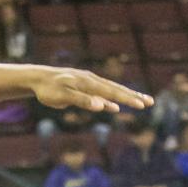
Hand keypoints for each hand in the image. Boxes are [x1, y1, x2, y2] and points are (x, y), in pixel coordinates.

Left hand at [31, 66, 152, 113]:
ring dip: (125, 97)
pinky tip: (114, 107)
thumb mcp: (63, 97)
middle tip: (150, 102)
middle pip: (117, 90)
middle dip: (134, 96)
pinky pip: (100, 95)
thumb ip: (83, 101)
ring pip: (111, 91)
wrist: (37, 79)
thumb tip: (102, 106)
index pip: (113, 93)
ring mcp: (88, 84)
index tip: (143, 105)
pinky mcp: (83, 89)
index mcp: (90, 83)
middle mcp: (92, 81)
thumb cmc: (48, 89)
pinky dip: (109, 101)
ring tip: (139, 102)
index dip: (129, 99)